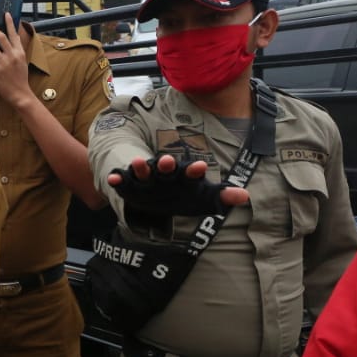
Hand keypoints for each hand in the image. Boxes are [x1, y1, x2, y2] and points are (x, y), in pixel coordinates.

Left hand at [0, 12, 31, 107]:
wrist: (20, 94)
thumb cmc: (20, 79)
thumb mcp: (22, 62)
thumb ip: (16, 52)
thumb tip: (11, 42)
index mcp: (19, 52)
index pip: (14, 34)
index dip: (10, 23)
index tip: (6, 14)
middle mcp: (12, 55)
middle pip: (1, 37)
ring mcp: (4, 63)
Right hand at [108, 153, 249, 214]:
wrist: (156, 194)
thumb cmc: (182, 194)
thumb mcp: (201, 197)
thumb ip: (221, 196)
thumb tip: (245, 196)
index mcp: (182, 176)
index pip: (190, 172)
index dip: (193, 171)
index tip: (199, 167)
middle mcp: (164, 175)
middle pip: (166, 168)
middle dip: (166, 165)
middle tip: (168, 160)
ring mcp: (146, 179)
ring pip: (144, 171)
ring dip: (141, 167)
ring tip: (137, 161)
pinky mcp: (131, 185)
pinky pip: (123, 181)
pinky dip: (117, 179)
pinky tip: (111, 179)